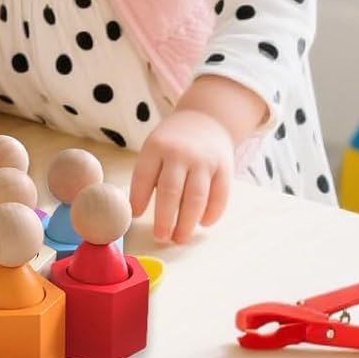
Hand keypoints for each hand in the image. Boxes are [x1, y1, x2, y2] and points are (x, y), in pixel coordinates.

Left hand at [128, 109, 234, 243]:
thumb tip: (137, 212)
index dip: (138, 199)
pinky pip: (219, 197)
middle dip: (164, 219)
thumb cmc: (173, 141)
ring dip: (187, 223)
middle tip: (160, 238)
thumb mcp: (155, 147)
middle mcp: (180, 153)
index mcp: (156, 147)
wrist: (207, 118)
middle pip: (170, 191)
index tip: (134, 217)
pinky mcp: (224, 168)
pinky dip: (211, 214)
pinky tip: (203, 224)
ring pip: (195, 198)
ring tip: (180, 239)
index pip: (143, 176)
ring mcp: (204, 160)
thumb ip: (149, 174)